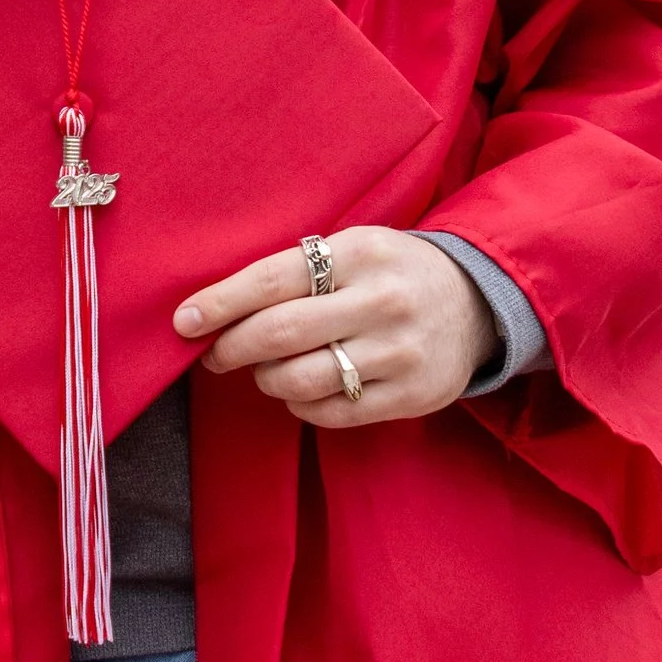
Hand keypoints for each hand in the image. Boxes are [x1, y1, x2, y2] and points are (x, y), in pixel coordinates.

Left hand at [174, 228, 494, 427]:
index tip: (184, 321)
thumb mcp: (354, 249)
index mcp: (360, 253)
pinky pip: (330, 413)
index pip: (273, 280)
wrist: (478, 303)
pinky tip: (304, 389)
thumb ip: (296, 272)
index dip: (220, 303)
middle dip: (232, 349)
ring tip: (268, 369)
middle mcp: (382, 301)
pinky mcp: (410, 395)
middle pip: (280, 334)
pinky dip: (301, 404)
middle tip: (215, 354)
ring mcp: (400, 352)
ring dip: (267, 379)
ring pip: (301, 381)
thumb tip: (216, 309)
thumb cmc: (392, 272)